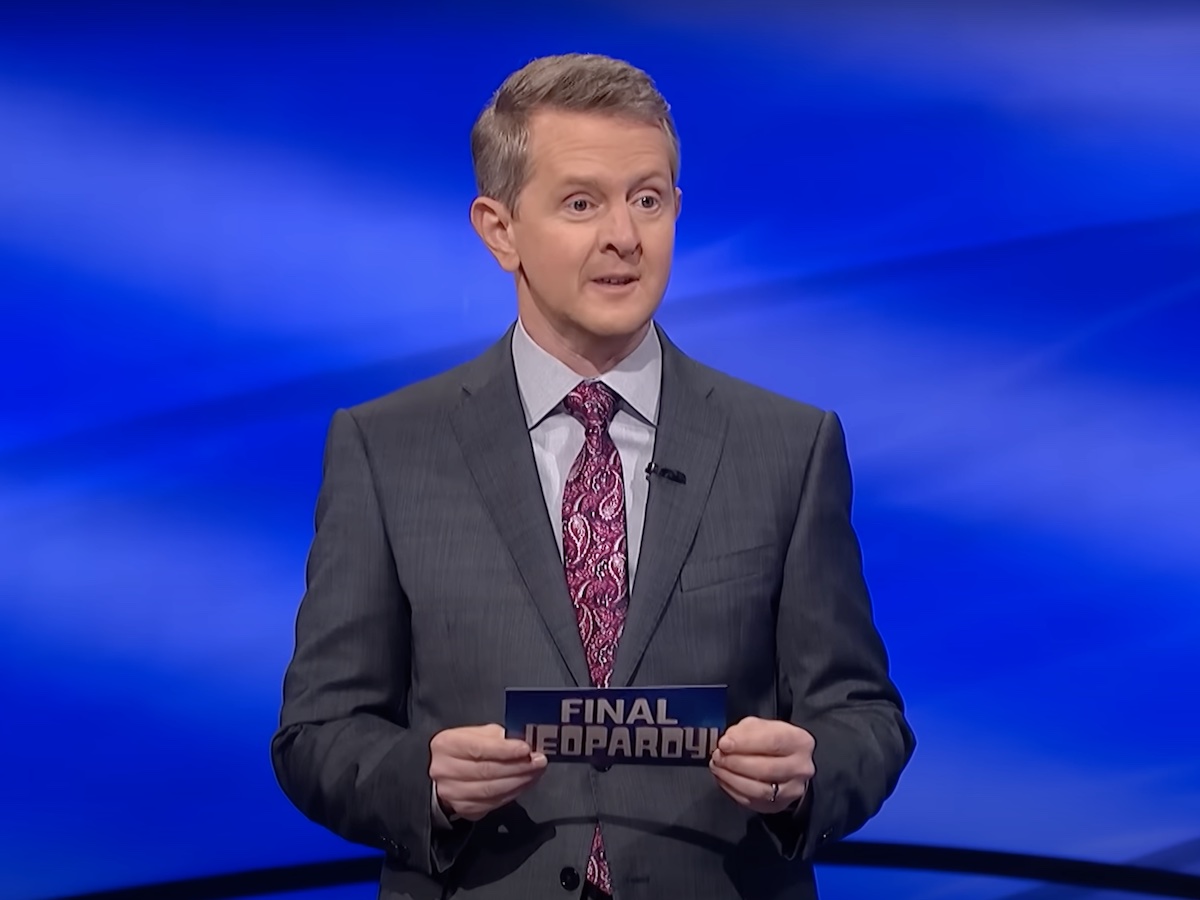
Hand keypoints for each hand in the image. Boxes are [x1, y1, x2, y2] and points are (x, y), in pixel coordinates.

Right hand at [429, 724, 547, 820]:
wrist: (448, 771)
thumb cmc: (466, 748)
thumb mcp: (478, 733)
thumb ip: (497, 737)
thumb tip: (523, 744)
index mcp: (446, 744)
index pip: (478, 748)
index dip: (505, 750)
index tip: (526, 749)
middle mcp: (444, 770)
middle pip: (487, 771)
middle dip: (518, 766)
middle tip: (539, 761)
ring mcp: (452, 793)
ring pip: (491, 790)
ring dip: (519, 782)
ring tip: (535, 772)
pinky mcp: (463, 809)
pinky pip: (493, 804)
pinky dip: (512, 794)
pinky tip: (524, 784)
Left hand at [709, 716, 814, 814]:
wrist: (786, 763)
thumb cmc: (771, 741)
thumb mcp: (760, 726)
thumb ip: (746, 730)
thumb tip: (728, 742)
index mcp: (800, 742)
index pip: (773, 742)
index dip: (745, 743)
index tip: (724, 743)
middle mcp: (801, 768)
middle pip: (765, 768)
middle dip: (736, 762)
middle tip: (717, 756)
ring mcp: (792, 790)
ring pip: (758, 789)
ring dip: (731, 778)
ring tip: (717, 766)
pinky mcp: (778, 805)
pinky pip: (751, 801)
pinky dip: (732, 790)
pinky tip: (723, 778)